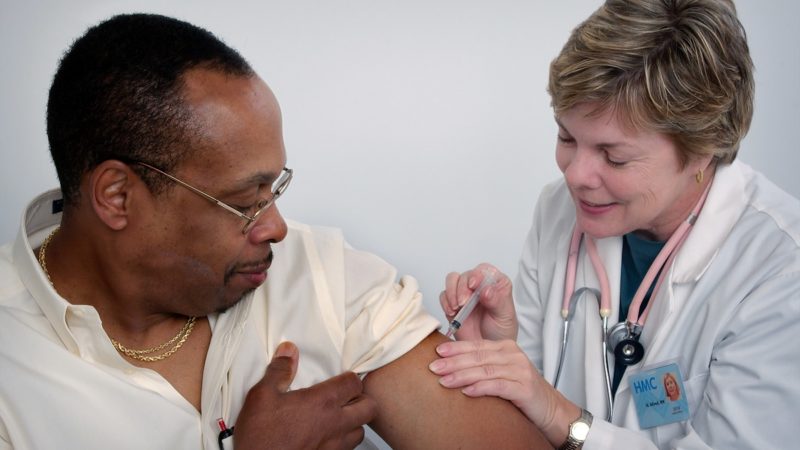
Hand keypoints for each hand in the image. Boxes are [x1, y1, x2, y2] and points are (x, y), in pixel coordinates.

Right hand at [234, 342, 377, 449]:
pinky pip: (347, 449)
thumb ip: (279, 371)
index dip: (350, 377)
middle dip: (362, 399)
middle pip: (370, 407)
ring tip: (340, 417)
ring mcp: (334, 446)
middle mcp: (335, 424)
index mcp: (322, 402)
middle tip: (348, 396)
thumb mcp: (262, 395)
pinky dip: (343, 441)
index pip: (354, 383)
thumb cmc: (260, 435)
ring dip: (355, 422)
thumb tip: (289, 351)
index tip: (341, 378)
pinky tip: (329, 437)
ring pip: (361, 432)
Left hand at [429, 339, 578, 446]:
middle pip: (478, 357)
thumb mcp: (500, 372)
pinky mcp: (524, 388)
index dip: (456, 348)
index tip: (437, 352)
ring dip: (463, 376)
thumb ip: (481, 365)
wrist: (548, 408)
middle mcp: (513, 355)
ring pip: (485, 370)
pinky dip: (481, 388)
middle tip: (434, 367)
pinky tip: (468, 391)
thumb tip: (450, 364)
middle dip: (454, 362)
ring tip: (445, 381)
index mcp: (506, 347)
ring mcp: (520, 371)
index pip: (476, 346)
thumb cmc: (520, 390)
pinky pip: (498, 386)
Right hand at [439, 263, 516, 340]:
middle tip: (463, 303)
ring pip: (452, 280)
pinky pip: (444, 295)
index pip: (484, 270)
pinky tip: (452, 312)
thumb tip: (486, 289)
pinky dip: (445, 302)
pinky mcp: (453, 303)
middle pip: (466, 275)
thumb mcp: (505, 316)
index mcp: (496, 284)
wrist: (487, 352)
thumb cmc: (501, 332)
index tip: (473, 285)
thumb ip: (497, 301)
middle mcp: (480, 286)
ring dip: (452, 292)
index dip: (477, 275)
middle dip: (462, 287)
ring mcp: (465, 294)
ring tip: (456, 307)